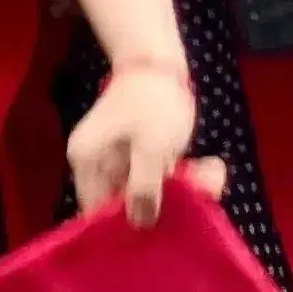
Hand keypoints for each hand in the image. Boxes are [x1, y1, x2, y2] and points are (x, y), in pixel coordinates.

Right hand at [65, 59, 225, 226]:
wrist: (158, 60)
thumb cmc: (152, 101)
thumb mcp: (152, 147)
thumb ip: (145, 188)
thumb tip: (140, 224)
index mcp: (86, 161)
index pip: (96, 209)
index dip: (125, 224)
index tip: (159, 231)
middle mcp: (95, 165)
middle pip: (123, 203)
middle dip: (161, 205)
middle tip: (196, 196)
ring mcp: (116, 161)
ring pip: (144, 192)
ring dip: (177, 190)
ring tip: (206, 174)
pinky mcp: (136, 156)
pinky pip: (155, 178)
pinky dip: (179, 178)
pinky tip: (203, 167)